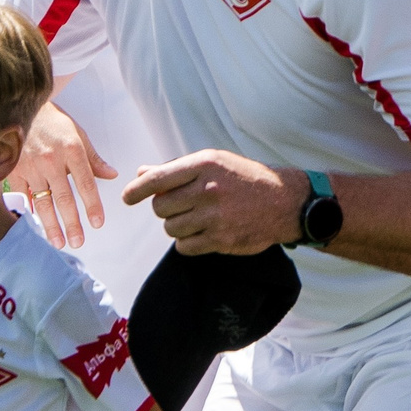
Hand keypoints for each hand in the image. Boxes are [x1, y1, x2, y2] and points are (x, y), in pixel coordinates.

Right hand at [11, 101, 117, 248]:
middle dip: (72, 222)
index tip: (98, 223)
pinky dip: (30, 212)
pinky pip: (24, 196)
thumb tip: (112, 175)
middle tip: (79, 241)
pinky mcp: (13, 170)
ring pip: (43, 202)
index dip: (92, 205)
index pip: (85, 183)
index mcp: (71, 149)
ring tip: (59, 241)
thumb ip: (93, 158)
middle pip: (64, 198)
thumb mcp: (77, 134)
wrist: (21, 107)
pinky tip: (36, 226)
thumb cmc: (53, 122)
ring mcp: (30, 167)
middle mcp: (51, 160)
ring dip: (51, 224)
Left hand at [122, 149, 304, 254]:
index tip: (126, 197)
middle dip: (165, 208)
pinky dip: (187, 242)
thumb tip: (141, 172)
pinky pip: (184, 246)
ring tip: (195, 218)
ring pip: (171, 228)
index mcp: (205, 164)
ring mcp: (215, 216)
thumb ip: (176, 170)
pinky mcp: (221, 240)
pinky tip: (202, 232)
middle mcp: (209, 189)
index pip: (159, 178)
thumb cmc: (244, 179)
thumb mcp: (214, 163)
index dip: (137, 190)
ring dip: (177, 226)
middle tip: (180, 206)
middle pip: (161, 207)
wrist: (283, 201)